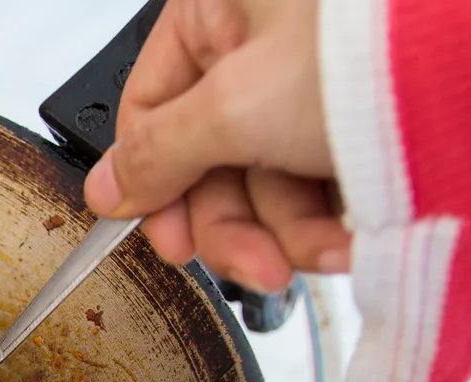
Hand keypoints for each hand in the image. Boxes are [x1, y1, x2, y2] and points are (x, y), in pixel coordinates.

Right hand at [83, 0, 349, 292]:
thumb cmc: (367, 52)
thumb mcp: (235, 106)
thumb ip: (155, 153)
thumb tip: (103, 188)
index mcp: (218, 11)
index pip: (150, 111)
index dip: (153, 186)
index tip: (166, 241)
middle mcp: (263, 42)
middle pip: (211, 159)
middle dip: (239, 225)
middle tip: (256, 268)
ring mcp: (313, 84)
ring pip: (267, 182)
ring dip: (292, 233)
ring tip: (326, 252)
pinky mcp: (356, 122)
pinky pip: (317, 185)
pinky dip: (331, 221)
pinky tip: (354, 235)